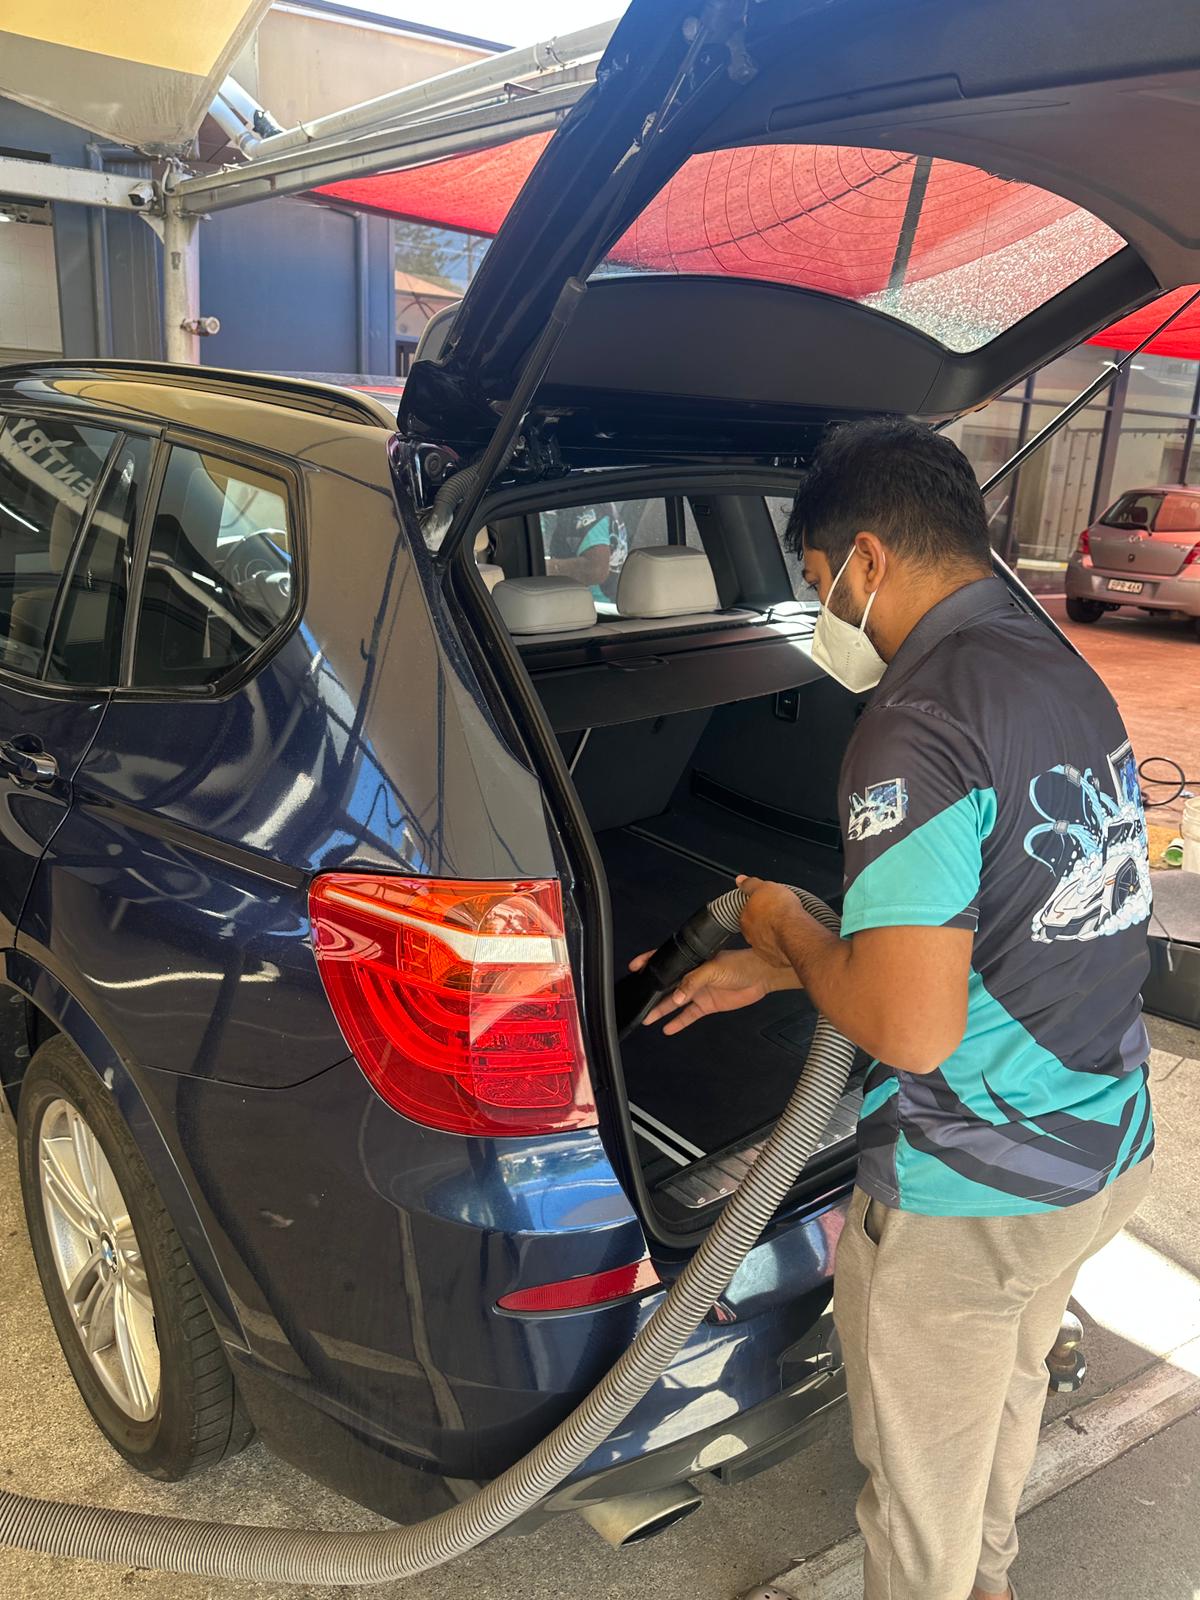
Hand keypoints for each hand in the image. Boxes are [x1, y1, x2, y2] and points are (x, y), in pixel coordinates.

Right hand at [628, 946, 788, 1034]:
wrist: (761, 976)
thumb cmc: (740, 964)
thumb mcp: (714, 969)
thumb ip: (693, 981)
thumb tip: (677, 996)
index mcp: (691, 962)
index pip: (666, 961)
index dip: (650, 963)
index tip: (635, 968)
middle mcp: (692, 976)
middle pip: (668, 986)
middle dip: (652, 993)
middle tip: (637, 1002)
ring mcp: (699, 991)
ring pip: (675, 1002)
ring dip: (662, 1010)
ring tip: (647, 1018)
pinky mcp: (707, 1005)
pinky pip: (689, 1015)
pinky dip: (679, 1022)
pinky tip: (668, 1028)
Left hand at [736, 875, 812, 967]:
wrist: (795, 932)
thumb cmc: (781, 911)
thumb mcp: (764, 887)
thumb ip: (750, 884)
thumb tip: (740, 880)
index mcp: (745, 918)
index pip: (747, 913)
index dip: (758, 908)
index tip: (768, 905)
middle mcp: (751, 936)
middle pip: (756, 928)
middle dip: (766, 923)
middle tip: (779, 916)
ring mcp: (762, 949)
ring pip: (766, 941)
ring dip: (774, 936)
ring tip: (788, 928)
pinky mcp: (775, 960)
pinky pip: (777, 953)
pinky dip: (783, 947)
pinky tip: (791, 941)